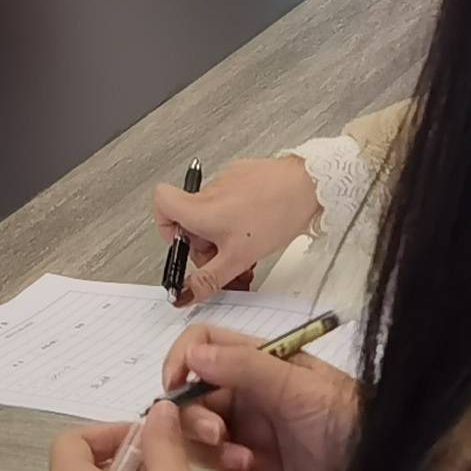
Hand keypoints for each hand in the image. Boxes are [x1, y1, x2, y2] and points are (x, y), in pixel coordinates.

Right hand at [155, 153, 318, 302]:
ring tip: (247, 250)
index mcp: (200, 208)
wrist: (310, 186)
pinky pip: (231, 201)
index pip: (161, 202)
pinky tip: (258, 230)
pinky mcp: (245, 176)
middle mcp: (209, 191)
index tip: (184, 246)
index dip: (165, 226)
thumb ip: (210, 279)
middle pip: (191, 219)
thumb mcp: (239, 258)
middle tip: (226, 261)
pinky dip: (239, 219)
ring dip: (224, 236)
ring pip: (214, 214)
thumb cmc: (276, 214)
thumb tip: (186, 293)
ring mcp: (227, 181)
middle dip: (206, 246)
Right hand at [155, 323, 360, 470]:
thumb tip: (193, 353)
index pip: (205, 348)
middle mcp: (250, 400)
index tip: (174, 386)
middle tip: (219, 435)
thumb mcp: (299, 386)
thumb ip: (246, 367)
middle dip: (197, 418)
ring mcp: (251, 440)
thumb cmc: (346, 420)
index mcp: (261, 366)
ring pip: (201, 442)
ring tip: (245, 465)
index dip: (182, 361)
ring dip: (213, 453)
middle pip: (193, 400)